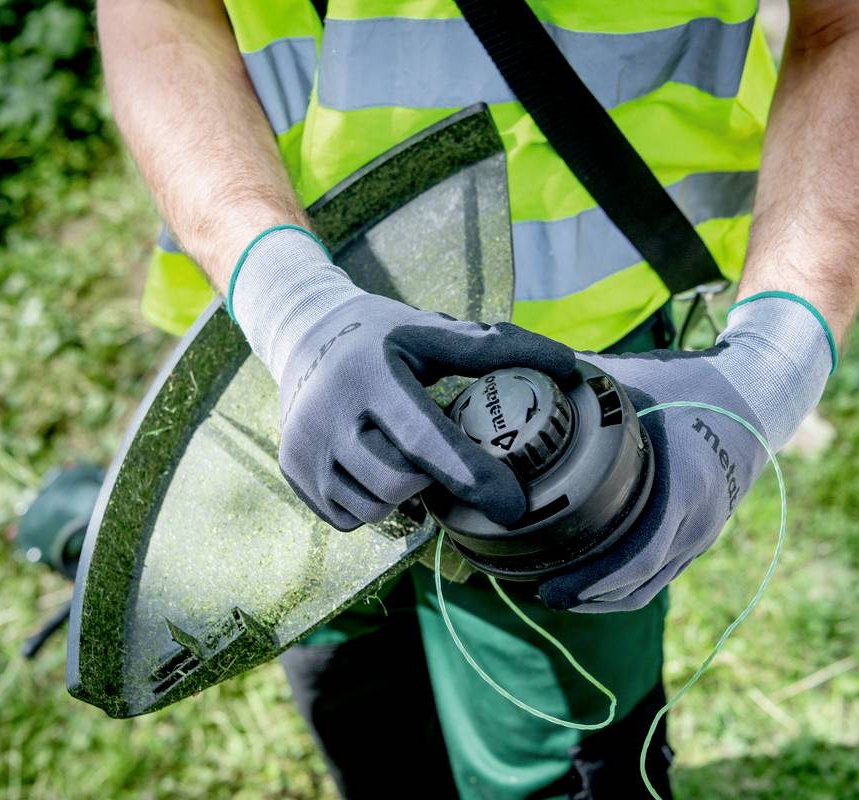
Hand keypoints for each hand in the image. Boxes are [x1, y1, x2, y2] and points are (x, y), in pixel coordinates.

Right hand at [227, 225, 575, 530]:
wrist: (304, 334)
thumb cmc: (385, 336)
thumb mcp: (434, 331)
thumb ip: (497, 348)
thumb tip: (566, 366)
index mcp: (370, 373)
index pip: (427, 440)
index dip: (474, 478)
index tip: (514, 507)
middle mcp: (328, 413)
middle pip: (400, 485)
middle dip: (435, 481)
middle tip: (446, 460)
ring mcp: (304, 447)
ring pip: (375, 508)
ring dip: (405, 496)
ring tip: (410, 460)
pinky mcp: (293, 471)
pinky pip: (349, 517)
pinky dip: (373, 503)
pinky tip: (377, 469)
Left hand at [538, 293, 836, 612]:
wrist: (756, 392)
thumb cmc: (692, 383)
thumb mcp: (636, 379)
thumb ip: (580, 382)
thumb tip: (519, 371)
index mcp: (682, 488)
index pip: (636, 557)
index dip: (592, 581)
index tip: (550, 587)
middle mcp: (696, 522)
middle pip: (637, 584)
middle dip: (587, 595)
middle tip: (538, 591)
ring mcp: (701, 532)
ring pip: (649, 586)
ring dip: (604, 597)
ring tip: (557, 591)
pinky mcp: (699, 533)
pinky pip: (660, 573)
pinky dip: (624, 585)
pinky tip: (590, 580)